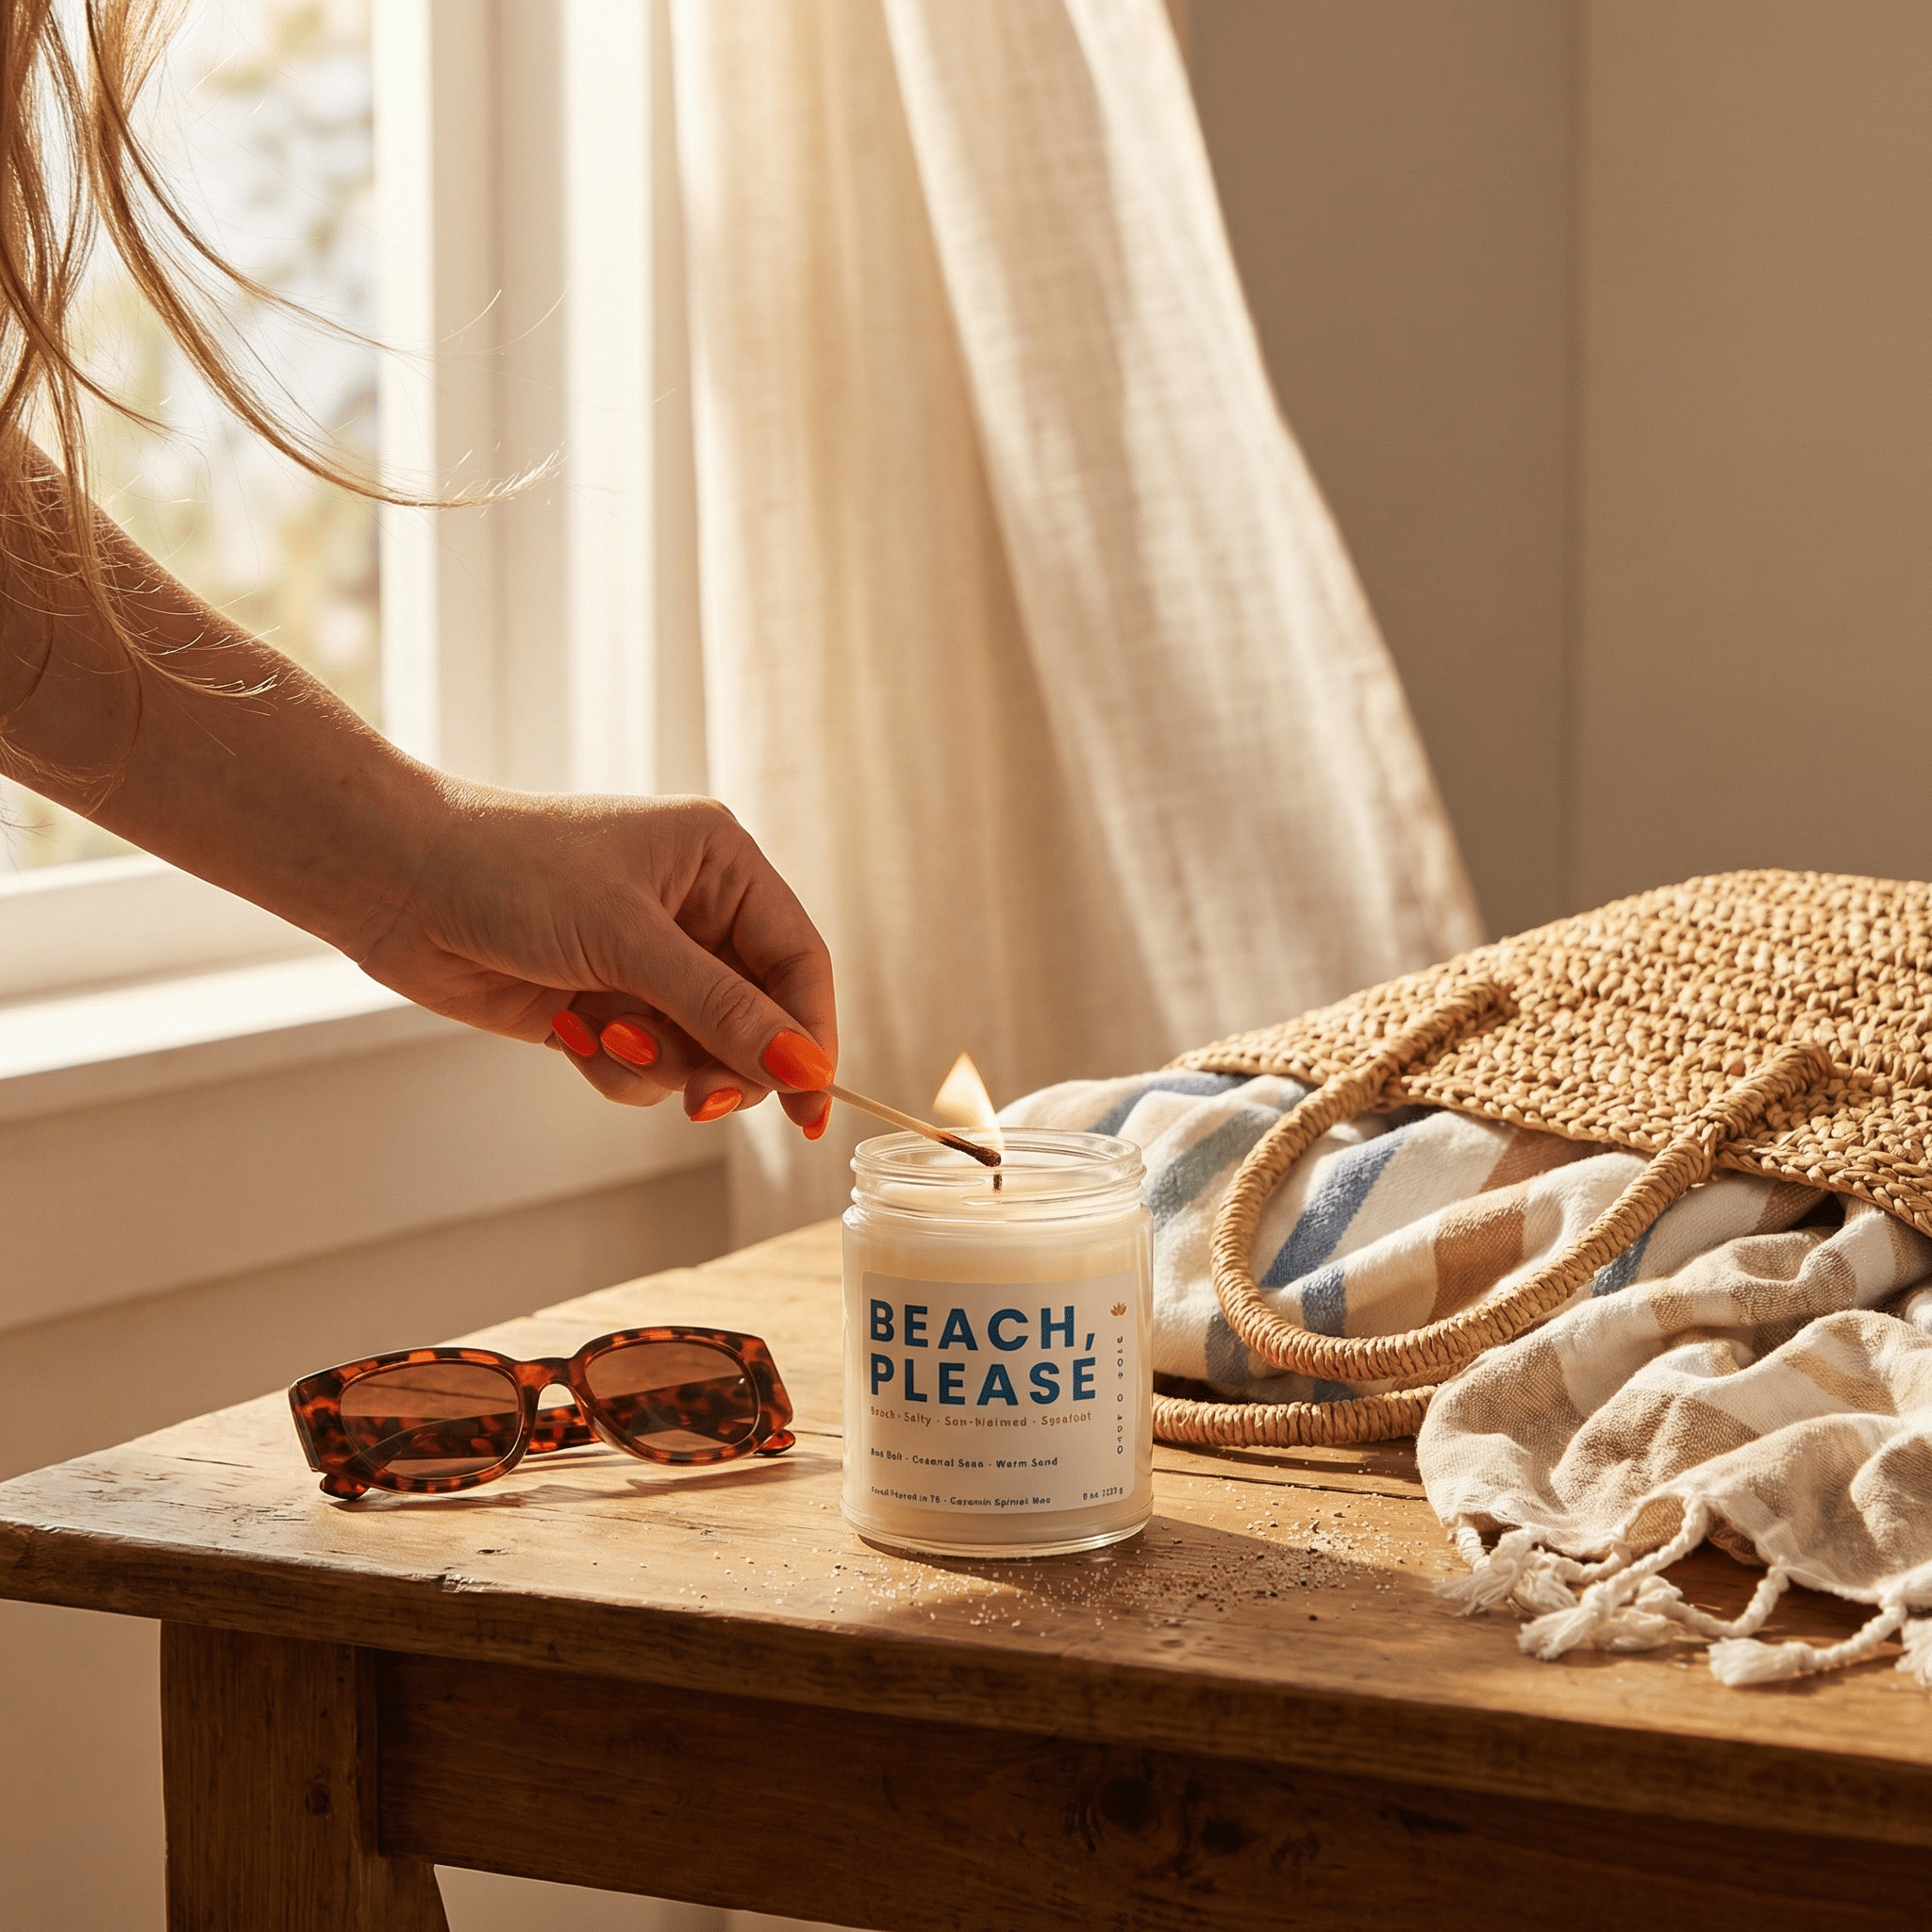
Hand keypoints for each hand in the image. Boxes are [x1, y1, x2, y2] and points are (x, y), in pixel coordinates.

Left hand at [351, 786, 836, 1131]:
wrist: (395, 882)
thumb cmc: (511, 873)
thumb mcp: (629, 940)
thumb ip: (722, 1010)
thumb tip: (804, 1070)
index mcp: (720, 865)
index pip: (799, 960)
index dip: (809, 1035)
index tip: (813, 1103)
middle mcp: (695, 913)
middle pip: (758, 1019)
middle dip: (726, 1061)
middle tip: (698, 1099)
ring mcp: (648, 963)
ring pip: (702, 1052)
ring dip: (658, 1061)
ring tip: (603, 1034)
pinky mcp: (606, 1005)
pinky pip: (649, 1066)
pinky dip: (616, 1065)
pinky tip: (569, 1030)